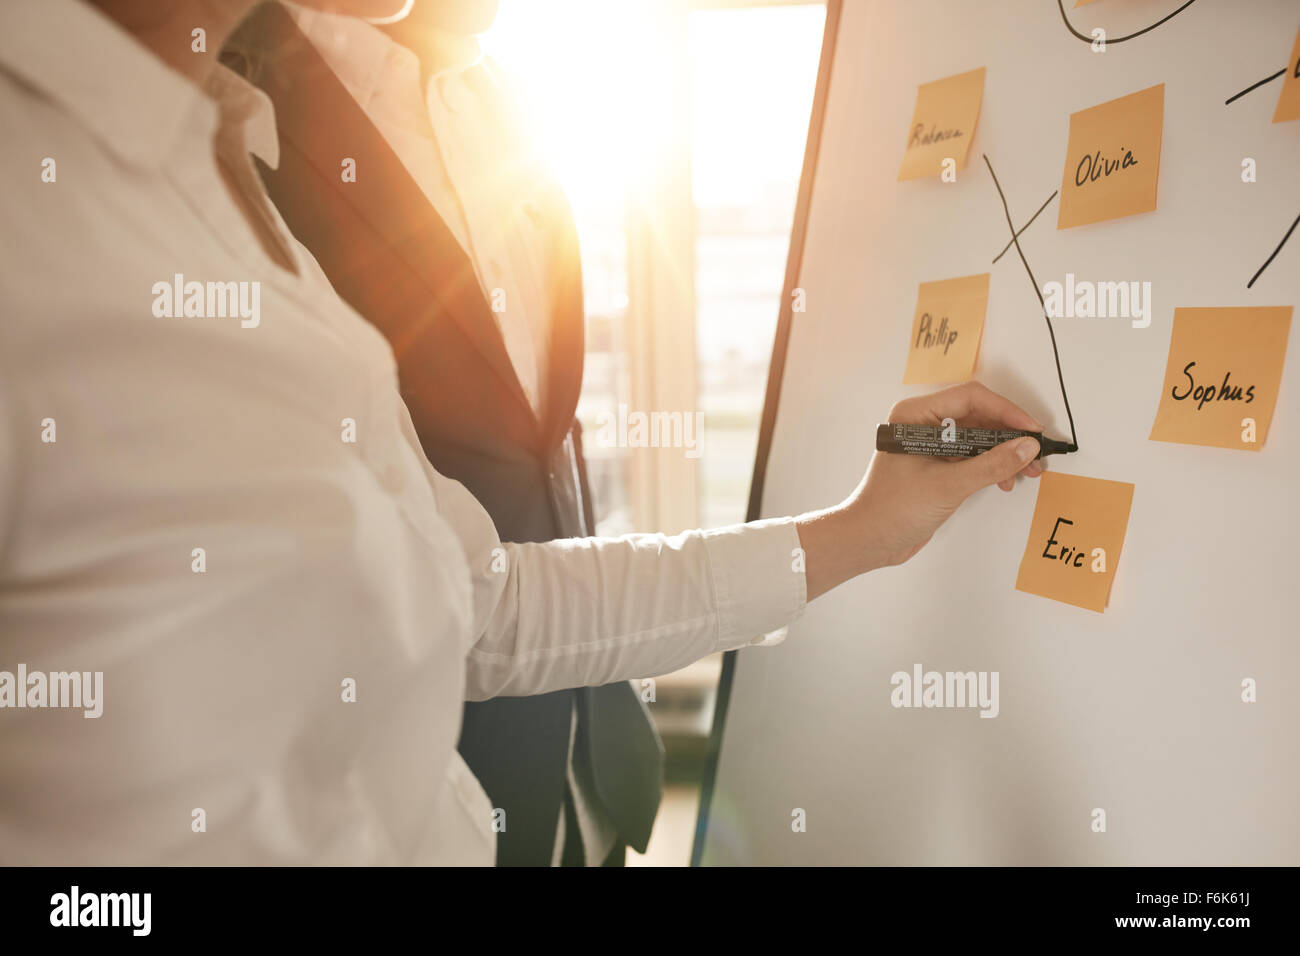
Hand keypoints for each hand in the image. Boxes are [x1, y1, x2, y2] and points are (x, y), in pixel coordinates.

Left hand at [796, 382, 1044, 599]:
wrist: (869, 541)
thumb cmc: (894, 510)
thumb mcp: (948, 485)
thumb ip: (991, 465)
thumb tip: (1027, 447)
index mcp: (914, 415)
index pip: (970, 398)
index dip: (1006, 411)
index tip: (1032, 430)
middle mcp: (922, 424)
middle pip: (978, 416)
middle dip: (1009, 436)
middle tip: (1036, 454)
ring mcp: (930, 445)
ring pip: (978, 437)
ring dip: (1004, 453)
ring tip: (1028, 471)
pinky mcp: (937, 465)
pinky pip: (972, 456)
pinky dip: (992, 465)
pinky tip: (1006, 480)